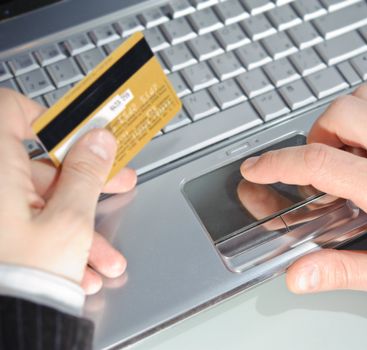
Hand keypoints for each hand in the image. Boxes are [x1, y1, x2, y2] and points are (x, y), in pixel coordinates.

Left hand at [0, 88, 135, 294]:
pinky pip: (30, 228)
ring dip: (79, 226)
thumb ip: (87, 174)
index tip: (82, 135)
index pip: (12, 111)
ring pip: (42, 205)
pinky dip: (58, 244)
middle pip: (41, 166)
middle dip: (87, 181)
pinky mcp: (0, 235)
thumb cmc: (24, 278)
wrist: (5, 332)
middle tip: (118, 183)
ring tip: (104, 256)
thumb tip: (97, 140)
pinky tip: (80, 271)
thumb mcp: (71, 222)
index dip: (50, 119)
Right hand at [241, 84, 366, 297]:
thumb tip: (299, 276)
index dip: (277, 162)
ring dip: (339, 121)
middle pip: (339, 115)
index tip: (257, 166)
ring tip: (345, 152)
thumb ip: (345, 271)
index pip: (319, 163)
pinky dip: (365, 111)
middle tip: (320, 165)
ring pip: (360, 98)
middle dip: (313, 137)